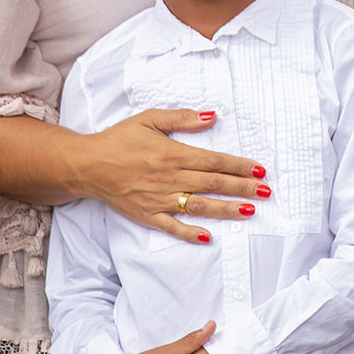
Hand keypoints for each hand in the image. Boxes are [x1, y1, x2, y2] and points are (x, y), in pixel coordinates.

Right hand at [83, 108, 269, 241]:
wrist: (87, 164)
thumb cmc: (119, 139)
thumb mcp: (149, 119)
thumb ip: (182, 118)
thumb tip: (213, 116)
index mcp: (172, 153)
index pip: (214, 161)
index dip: (238, 166)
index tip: (259, 170)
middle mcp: (169, 178)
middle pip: (213, 184)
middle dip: (242, 188)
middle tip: (266, 192)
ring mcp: (158, 199)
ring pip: (199, 206)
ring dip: (227, 210)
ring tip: (250, 212)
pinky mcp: (146, 215)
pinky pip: (172, 227)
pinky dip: (191, 233)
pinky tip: (210, 237)